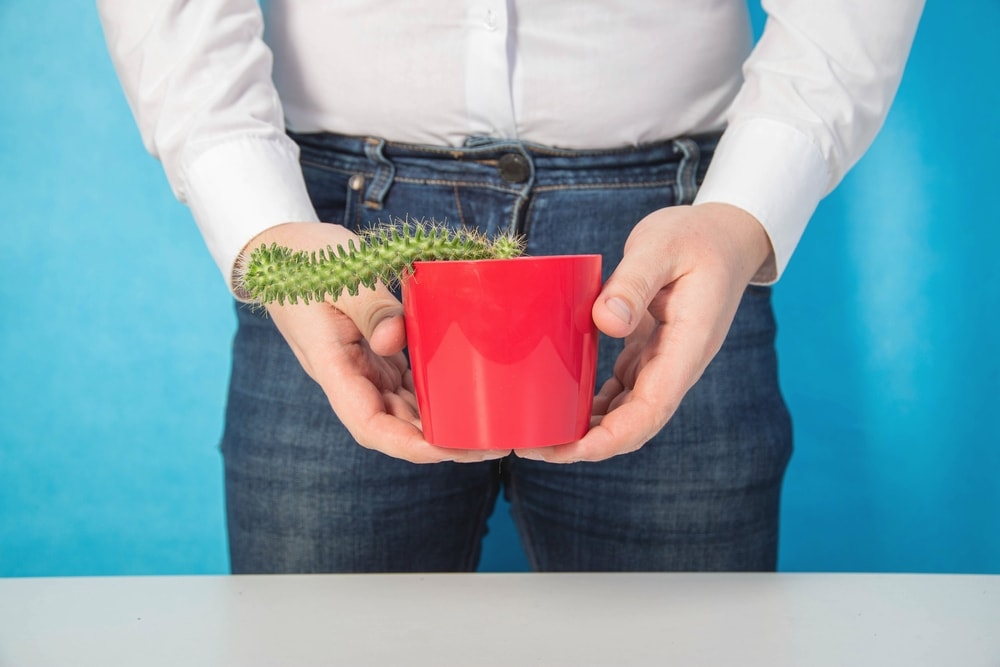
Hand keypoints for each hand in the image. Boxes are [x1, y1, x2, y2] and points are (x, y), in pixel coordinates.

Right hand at [244, 222, 510, 463]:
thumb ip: (370, 309)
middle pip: (394, 427)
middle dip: (438, 442)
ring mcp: (361, 369)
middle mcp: (348, 378)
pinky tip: (464, 398)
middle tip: (488, 443)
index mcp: (332, 366)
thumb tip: (394, 340)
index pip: (370, 425)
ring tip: (484, 427)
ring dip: (439, 424)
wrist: (278, 250)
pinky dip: (433, 396)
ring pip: (403, 410)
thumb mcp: (339, 277)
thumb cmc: (305, 260)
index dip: (409, 445)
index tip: (449, 449)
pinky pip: (406, 386)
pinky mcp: (373, 356)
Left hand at [516, 203, 772, 462]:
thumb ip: (635, 282)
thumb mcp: (662, 246)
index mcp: (687, 346)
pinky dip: (593, 407)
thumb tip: (606, 322)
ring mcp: (664, 363)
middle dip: (586, 445)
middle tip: (533, 447)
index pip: (650, 409)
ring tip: (539, 435)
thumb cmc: (695, 236)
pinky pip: (622, 394)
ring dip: (587, 431)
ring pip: (626, 414)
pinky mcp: (649, 355)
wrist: (726, 236)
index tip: (571, 450)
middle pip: (634, 424)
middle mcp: (677, 365)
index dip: (611, 438)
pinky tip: (563, 410)